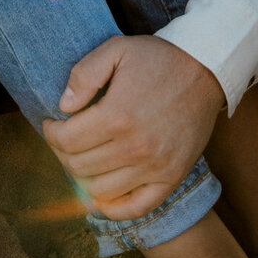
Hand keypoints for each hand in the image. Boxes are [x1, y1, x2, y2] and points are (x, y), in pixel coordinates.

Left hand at [42, 36, 223, 217]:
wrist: (206, 70)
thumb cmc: (158, 58)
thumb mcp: (116, 49)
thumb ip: (84, 74)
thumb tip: (63, 107)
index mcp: (117, 115)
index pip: (66, 140)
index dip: (51, 133)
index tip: (52, 124)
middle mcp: (135, 147)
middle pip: (79, 166)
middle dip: (63, 152)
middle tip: (65, 139)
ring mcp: (155, 166)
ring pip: (100, 189)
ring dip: (82, 176)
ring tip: (83, 157)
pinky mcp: (172, 177)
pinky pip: (136, 207)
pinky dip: (113, 209)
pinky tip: (100, 197)